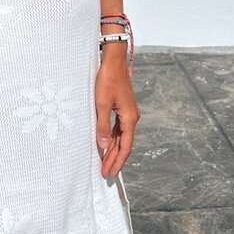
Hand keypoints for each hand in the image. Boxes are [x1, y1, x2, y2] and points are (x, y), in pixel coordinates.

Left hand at [95, 50, 139, 177]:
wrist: (113, 60)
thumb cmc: (107, 80)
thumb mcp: (101, 104)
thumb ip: (102, 126)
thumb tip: (102, 146)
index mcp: (129, 118)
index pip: (125, 147)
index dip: (117, 161)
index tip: (110, 173)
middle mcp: (131, 117)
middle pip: (123, 144)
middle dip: (114, 159)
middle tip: (105, 173)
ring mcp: (127, 112)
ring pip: (120, 136)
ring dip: (112, 149)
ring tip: (104, 162)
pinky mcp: (122, 107)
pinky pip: (118, 128)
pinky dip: (112, 138)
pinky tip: (105, 144)